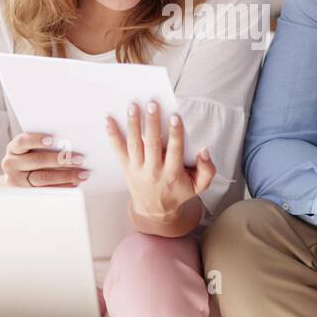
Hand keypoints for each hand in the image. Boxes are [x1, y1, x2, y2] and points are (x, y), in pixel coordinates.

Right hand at [0, 132, 89, 187]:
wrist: (16, 177)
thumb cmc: (29, 157)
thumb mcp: (31, 149)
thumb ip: (45, 146)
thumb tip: (68, 146)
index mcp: (14, 148)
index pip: (23, 142)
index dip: (36, 140)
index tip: (52, 140)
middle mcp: (11, 164)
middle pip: (36, 161)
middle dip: (59, 160)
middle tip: (79, 159)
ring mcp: (16, 180)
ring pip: (42, 178)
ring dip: (65, 175)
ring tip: (82, 174)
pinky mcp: (25, 193)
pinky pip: (46, 190)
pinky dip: (62, 186)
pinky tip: (74, 183)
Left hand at [105, 100, 215, 219]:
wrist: (155, 211)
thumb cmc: (177, 193)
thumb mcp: (198, 186)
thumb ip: (207, 169)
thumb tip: (204, 150)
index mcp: (173, 174)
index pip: (175, 150)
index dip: (175, 134)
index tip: (175, 117)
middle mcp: (154, 171)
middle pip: (152, 144)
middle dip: (152, 123)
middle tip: (152, 104)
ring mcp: (138, 169)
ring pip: (134, 144)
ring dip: (133, 124)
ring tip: (133, 106)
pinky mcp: (126, 167)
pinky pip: (118, 150)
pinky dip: (112, 135)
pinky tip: (109, 120)